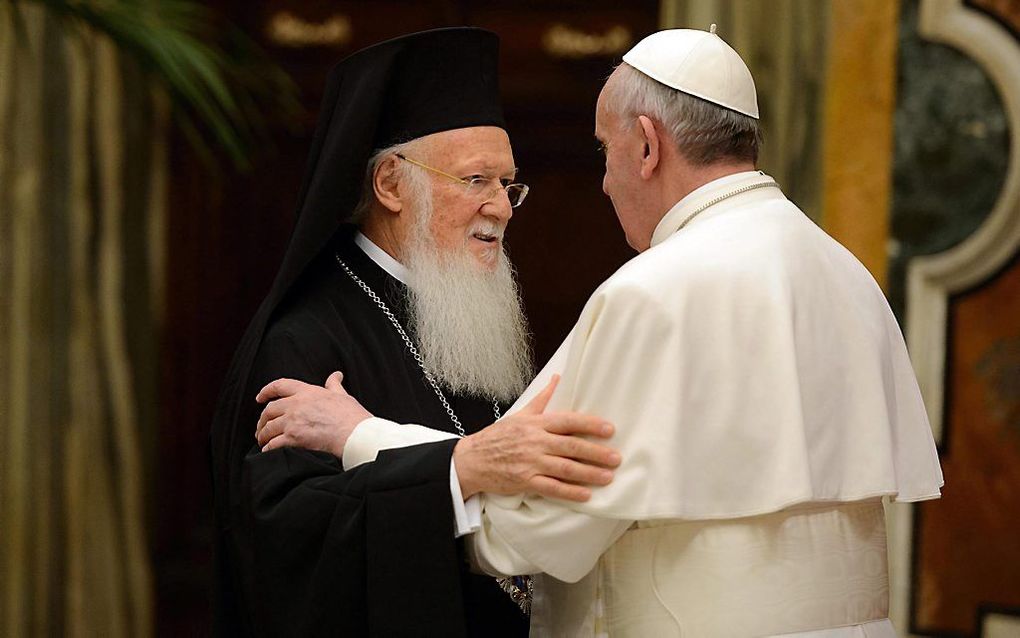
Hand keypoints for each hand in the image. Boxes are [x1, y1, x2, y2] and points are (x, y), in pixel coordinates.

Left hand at [255, 371, 371, 456]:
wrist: (355, 435)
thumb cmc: (351, 416)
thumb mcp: (342, 395)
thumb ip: (334, 385)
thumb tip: (336, 376)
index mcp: (307, 392)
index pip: (280, 386)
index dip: (266, 391)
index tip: (260, 398)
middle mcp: (296, 405)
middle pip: (270, 410)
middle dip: (263, 420)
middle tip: (262, 427)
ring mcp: (293, 422)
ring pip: (268, 428)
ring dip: (263, 435)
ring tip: (264, 441)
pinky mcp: (293, 439)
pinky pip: (273, 444)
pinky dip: (268, 449)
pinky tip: (269, 451)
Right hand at [453, 376, 619, 502]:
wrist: (472, 459)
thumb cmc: (498, 436)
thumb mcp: (521, 413)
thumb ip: (542, 398)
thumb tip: (558, 377)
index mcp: (536, 424)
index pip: (568, 421)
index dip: (590, 424)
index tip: (610, 429)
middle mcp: (535, 442)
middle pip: (571, 446)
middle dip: (597, 452)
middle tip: (617, 458)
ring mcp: (530, 462)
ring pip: (565, 468)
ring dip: (589, 473)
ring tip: (608, 477)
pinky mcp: (525, 481)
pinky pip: (551, 488)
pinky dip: (569, 492)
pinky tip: (586, 495)